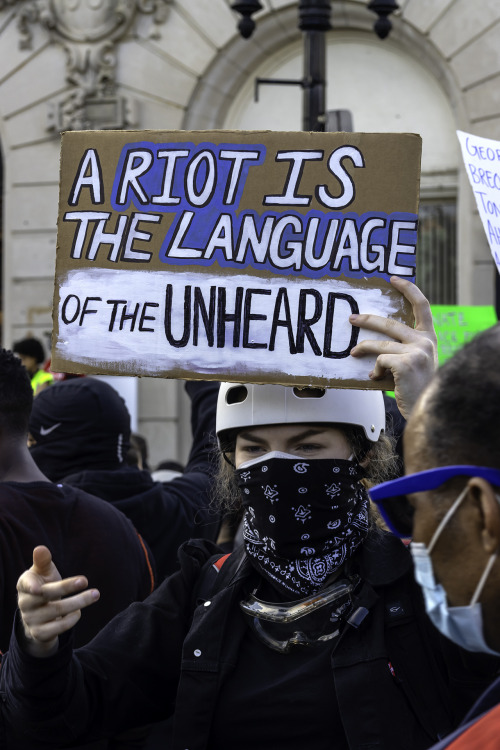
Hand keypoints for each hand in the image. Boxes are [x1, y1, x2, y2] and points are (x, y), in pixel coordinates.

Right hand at [16, 546, 99, 657]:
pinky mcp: (40, 633)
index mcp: (24, 585)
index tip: (38, 587)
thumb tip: (40, 548)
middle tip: (86, 580)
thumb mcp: (43, 573)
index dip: (31, 586)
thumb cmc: (44, 586)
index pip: (26, 584)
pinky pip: (58, 627)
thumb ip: (43, 561)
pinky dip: (72, 619)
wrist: (39, 615)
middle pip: (47, 594)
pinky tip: (78, 612)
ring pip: (56, 611)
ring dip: (79, 602)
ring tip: (95, 594)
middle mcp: (24, 603)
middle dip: (66, 587)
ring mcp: (31, 619)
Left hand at [349, 276, 437, 419]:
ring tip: (354, 352)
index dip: (408, 290)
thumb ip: (402, 349)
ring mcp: (417, 351)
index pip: (422, 305)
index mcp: (429, 338)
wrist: (427, 410)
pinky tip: (376, 378)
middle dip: (368, 319)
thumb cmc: (416, 388)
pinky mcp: (406, 363)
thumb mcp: (415, 363)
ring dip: (363, 348)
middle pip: (390, 323)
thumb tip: (372, 340)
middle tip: (352, 318)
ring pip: (380, 345)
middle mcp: (426, 342)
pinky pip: (380, 361)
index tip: (394, 279)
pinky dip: (374, 370)